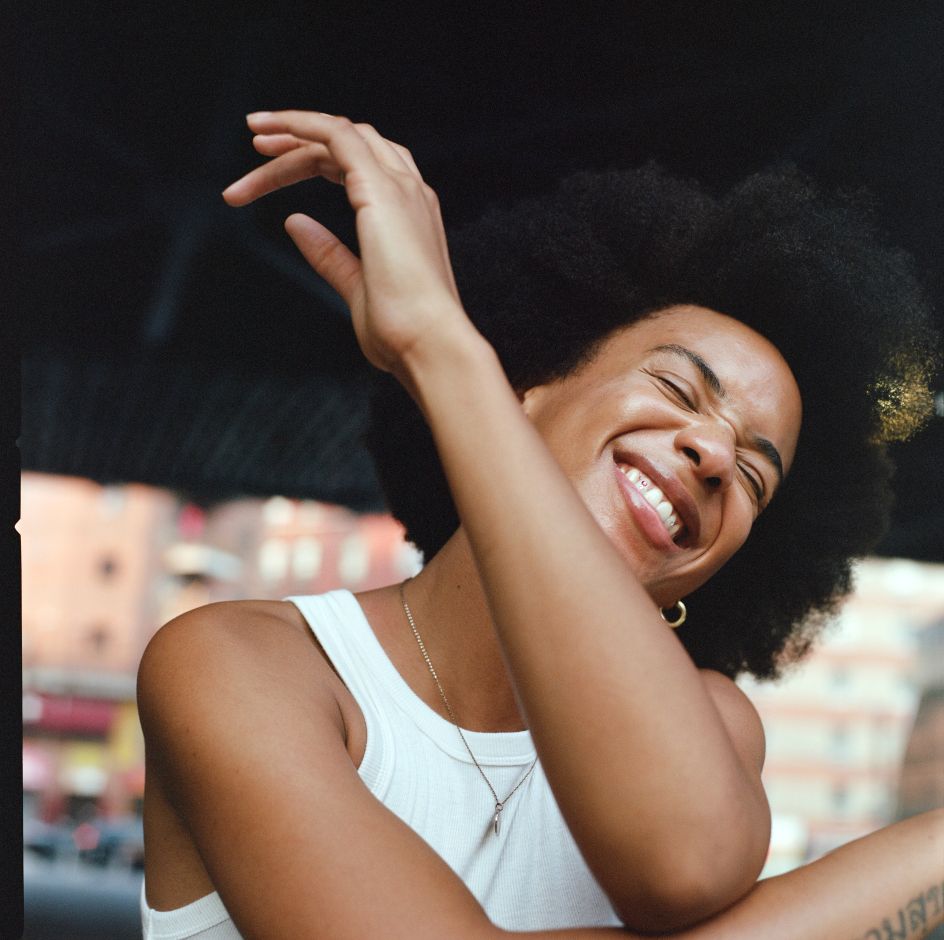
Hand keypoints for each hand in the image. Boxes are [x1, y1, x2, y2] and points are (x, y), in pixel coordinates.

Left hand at [222, 111, 469, 381]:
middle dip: (301, 144)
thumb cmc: (401, 329)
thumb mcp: (356, 286)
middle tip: (257, 148)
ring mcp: (399, 187)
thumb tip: (294, 224)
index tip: (272, 169)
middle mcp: (408, 193)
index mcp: (408, 215)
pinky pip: (336, 135)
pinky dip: (301, 124)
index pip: (360, 167)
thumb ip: (329, 253)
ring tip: (255, 135)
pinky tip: (269, 130)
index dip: (315, 160)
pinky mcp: (380, 188)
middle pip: (348, 145)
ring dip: (295, 132)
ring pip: (340, 135)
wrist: (429, 343)